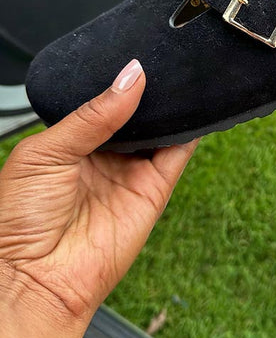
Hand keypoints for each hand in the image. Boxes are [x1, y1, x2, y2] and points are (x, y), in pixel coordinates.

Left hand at [0, 59, 197, 322]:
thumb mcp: (46, 151)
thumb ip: (92, 115)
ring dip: (171, 107)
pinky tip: (193, 108)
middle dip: (149, 91)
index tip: (135, 59)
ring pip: (160, 129)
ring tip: (179, 78)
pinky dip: (190, 131)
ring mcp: (130, 172)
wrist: (36, 278)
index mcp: (70, 142)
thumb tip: (130, 77)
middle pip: (135, 114)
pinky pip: (178, 154)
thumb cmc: (20, 221)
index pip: (102, 102)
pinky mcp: (154, 190)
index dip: (118, 82)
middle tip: (160, 63)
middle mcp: (103, 155)